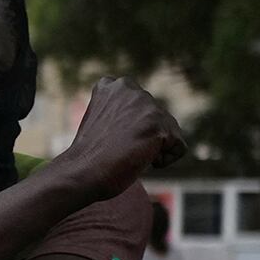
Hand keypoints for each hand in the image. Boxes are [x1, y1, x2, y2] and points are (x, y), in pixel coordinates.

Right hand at [56, 77, 186, 201]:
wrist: (81, 173)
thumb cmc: (87, 157)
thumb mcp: (101, 122)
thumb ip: (122, 113)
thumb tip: (145, 123)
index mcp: (111, 86)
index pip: (141, 108)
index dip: (130, 129)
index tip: (109, 139)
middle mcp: (129, 88)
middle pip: (158, 118)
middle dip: (144, 137)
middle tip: (117, 148)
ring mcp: (145, 105)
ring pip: (170, 131)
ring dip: (154, 148)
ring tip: (128, 153)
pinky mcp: (157, 125)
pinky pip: (178, 147)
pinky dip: (164, 160)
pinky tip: (142, 161)